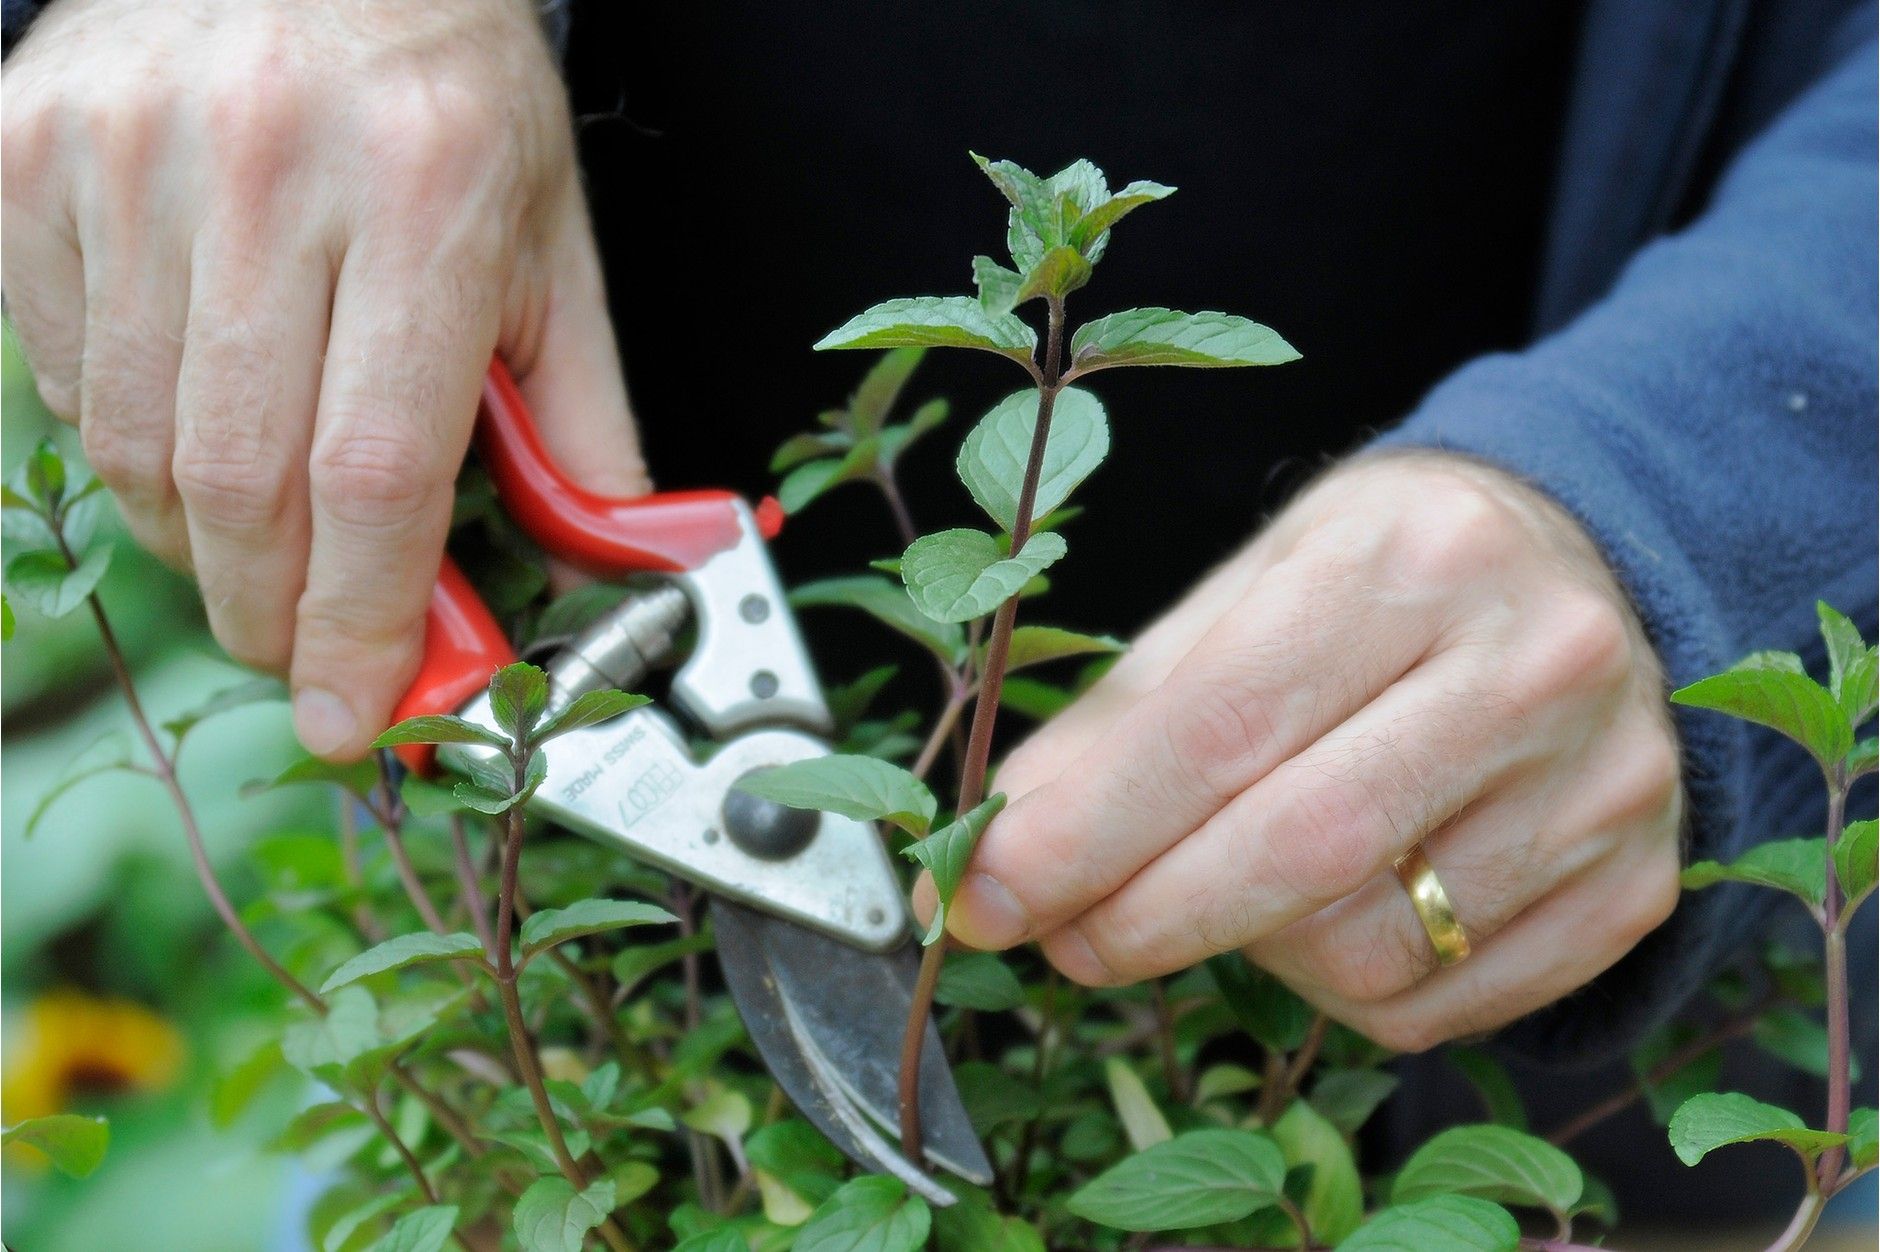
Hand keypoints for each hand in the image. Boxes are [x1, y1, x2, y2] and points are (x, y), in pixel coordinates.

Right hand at [3, 0, 646, 757]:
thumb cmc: (450, 98)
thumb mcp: (550, 250)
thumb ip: (576, 428)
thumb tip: (602, 581)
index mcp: (427, 189)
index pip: (378, 471)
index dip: (363, 623)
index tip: (357, 716)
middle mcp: (264, 162)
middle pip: (244, 484)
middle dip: (275, 613)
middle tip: (308, 646)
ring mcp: (125, 151)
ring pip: (139, 447)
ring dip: (203, 539)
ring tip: (265, 529)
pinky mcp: (24, 151)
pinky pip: (63, 372)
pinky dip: (131, 437)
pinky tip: (199, 405)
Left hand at [939, 452, 1682, 1051]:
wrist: (1586, 572)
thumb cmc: (1382, 579)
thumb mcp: (1246, 593)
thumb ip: (1125, 718)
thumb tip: (997, 846)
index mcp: (1412, 559)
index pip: (1218, 725)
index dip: (1083, 831)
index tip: (978, 895)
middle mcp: (1533, 665)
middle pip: (1299, 850)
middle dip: (1142, 917)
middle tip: (1055, 938)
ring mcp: (1604, 784)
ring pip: (1369, 950)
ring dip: (1250, 950)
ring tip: (1223, 886)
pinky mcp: (1633, 885)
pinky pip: (1443, 1005)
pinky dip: (1344, 991)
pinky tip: (1325, 918)